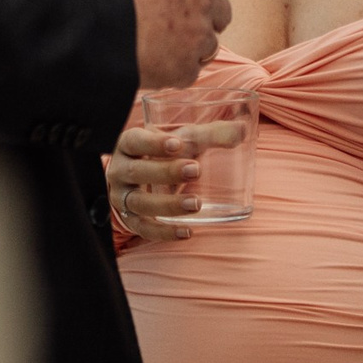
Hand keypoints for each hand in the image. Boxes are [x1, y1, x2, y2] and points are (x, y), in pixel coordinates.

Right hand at [104, 0, 240, 87]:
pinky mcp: (184, 70)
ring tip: (157, 44)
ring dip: (188, 47)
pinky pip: (188, 73)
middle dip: (201, 17)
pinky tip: (149, 64)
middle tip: (171, 18)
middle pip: (223, 13)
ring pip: (208, 46)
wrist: (84, 26)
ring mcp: (197, 38)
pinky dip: (172, 72)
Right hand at [105, 119, 245, 241]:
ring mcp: (122, 197)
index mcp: (128, 145)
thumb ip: (211, 135)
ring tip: (196, 203)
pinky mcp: (131, 219)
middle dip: (165, 172)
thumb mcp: (182, 140)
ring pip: (140, 203)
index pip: (135, 141)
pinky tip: (187, 232)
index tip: (178, 144)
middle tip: (195, 169)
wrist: (140, 178)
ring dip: (167, 204)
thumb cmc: (164, 153)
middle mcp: (120, 171)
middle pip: (137, 172)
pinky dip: (164, 232)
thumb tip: (242, 130)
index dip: (153, 143)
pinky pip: (144, 228)